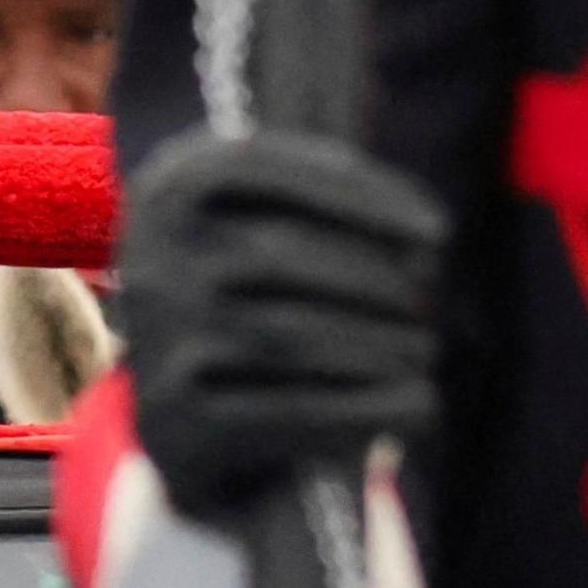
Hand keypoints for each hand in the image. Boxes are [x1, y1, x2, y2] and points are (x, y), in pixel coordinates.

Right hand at [117, 127, 443, 516]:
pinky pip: (288, 411)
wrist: (186, 415)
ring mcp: (157, 342)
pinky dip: (366, 407)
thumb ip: (325, 201)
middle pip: (275, 252)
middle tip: (431, 302)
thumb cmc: (252, 298)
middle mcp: (149, 259)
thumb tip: (427, 235)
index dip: (356, 193)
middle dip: (373, 276)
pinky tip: (416, 405)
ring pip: (285, 335)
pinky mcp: (178, 418)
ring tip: (425, 349)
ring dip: (377, 343)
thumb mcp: (260, 226)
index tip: (438, 229)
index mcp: (166, 191)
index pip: (257, 168)